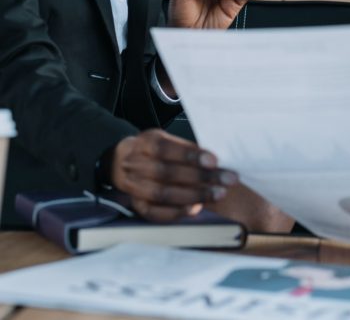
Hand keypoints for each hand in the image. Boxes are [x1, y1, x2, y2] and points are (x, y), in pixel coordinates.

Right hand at [111, 129, 238, 221]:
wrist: (121, 161)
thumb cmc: (153, 149)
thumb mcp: (166, 138)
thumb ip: (185, 148)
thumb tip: (214, 160)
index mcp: (144, 142)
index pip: (166, 149)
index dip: (190, 155)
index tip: (214, 161)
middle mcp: (135, 165)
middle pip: (167, 173)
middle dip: (200, 177)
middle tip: (227, 180)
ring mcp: (133, 187)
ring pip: (162, 194)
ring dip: (193, 195)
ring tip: (217, 194)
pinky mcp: (136, 205)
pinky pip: (155, 213)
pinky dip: (177, 212)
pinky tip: (196, 209)